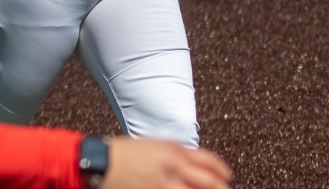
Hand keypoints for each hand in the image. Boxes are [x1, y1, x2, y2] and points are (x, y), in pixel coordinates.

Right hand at [102, 137, 231, 188]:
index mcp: (175, 150)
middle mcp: (174, 167)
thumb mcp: (155, 145)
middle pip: (210, 183)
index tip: (228, 177)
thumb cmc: (125, 153)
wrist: (100, 163)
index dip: (223, 171)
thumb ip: (177, 154)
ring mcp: (165, 185)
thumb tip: (195, 165)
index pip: (210, 161)